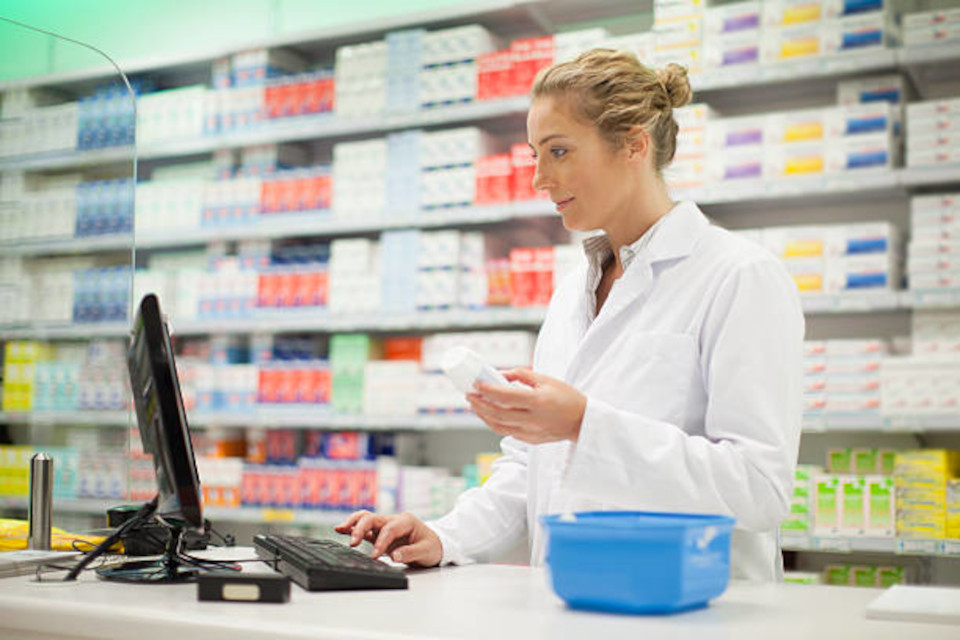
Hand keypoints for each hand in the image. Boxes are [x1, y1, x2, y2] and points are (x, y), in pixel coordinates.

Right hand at [334, 510, 441, 566]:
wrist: (435, 544)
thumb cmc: (432, 546)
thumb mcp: (426, 551)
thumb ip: (410, 553)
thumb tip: (394, 556)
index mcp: (406, 521)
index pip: (389, 529)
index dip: (381, 542)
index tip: (374, 556)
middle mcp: (393, 520)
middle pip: (373, 518)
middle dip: (361, 528)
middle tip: (353, 543)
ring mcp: (385, 526)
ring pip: (366, 518)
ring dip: (353, 523)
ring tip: (340, 529)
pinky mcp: (379, 534)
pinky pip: (364, 528)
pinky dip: (352, 527)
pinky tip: (340, 529)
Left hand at [467, 368, 585, 443]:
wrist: (582, 421)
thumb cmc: (567, 398)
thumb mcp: (547, 380)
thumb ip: (522, 375)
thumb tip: (501, 375)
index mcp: (537, 401)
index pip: (505, 396)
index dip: (487, 390)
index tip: (476, 384)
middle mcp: (532, 419)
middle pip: (497, 413)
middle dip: (479, 404)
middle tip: (469, 394)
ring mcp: (530, 432)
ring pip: (498, 426)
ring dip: (483, 415)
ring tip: (475, 404)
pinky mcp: (530, 440)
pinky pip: (506, 431)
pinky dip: (494, 423)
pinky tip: (488, 414)